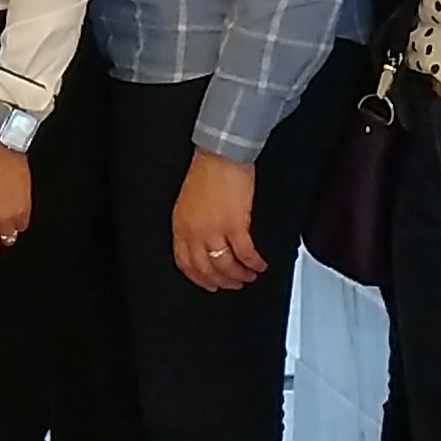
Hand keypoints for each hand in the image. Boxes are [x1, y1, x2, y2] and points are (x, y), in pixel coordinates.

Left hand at [172, 150, 263, 291]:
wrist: (220, 155)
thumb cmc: (206, 173)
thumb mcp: (188, 204)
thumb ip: (191, 226)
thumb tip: (202, 244)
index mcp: (181, 226)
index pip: (185, 263)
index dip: (199, 279)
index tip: (210, 284)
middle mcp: (195, 232)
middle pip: (207, 269)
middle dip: (222, 281)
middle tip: (233, 285)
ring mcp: (214, 230)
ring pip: (226, 265)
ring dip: (240, 275)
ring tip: (249, 276)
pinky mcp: (235, 225)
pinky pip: (245, 254)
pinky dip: (254, 263)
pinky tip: (259, 265)